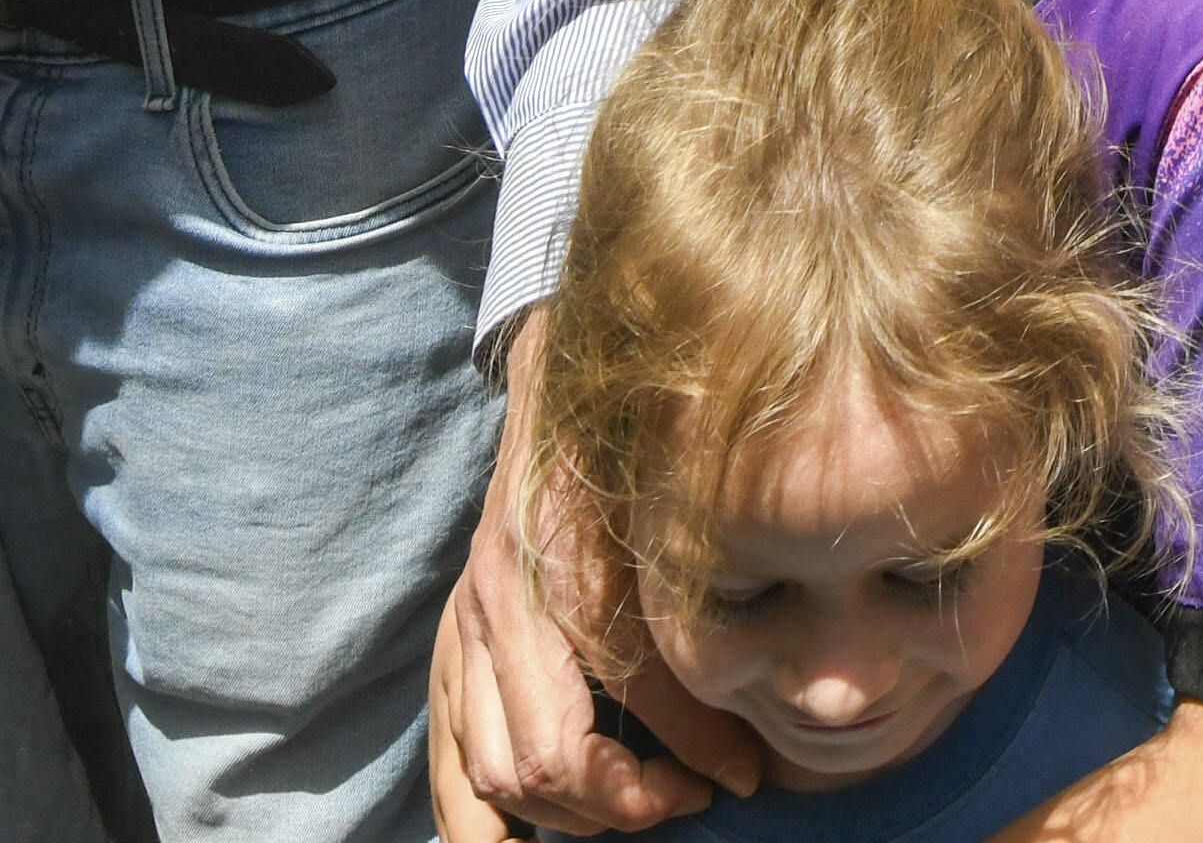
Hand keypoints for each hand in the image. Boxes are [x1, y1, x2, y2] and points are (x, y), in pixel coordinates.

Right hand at [433, 327, 748, 834]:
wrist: (558, 402)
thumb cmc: (633, 466)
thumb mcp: (679, 534)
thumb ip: (705, 637)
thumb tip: (755, 761)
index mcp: (569, 573)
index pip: (627, 700)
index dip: (690, 756)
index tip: (739, 778)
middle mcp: (503, 609)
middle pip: (544, 758)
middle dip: (619, 802)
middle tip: (681, 796)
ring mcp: (465, 635)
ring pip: (494, 772)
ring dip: (564, 817)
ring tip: (626, 807)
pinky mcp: (448, 652)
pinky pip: (447, 766)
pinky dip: (479, 826)